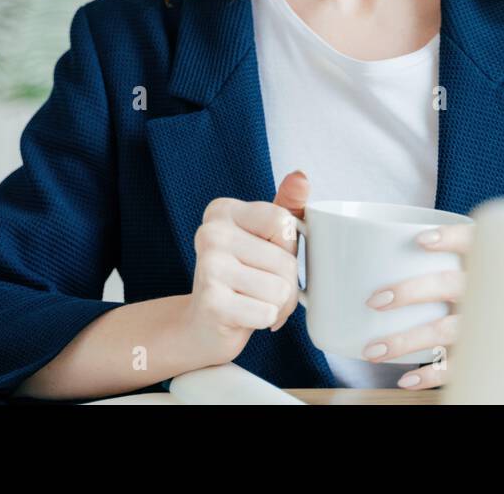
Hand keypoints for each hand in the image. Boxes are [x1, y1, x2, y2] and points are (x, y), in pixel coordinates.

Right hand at [178, 171, 309, 365]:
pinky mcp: (212, 302)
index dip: (287, 248)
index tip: (267, 257)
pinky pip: (268, 312)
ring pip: (281, 289)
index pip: (283, 222)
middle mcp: (210, 233)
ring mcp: (208, 266)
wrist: (202, 326)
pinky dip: (265, 321)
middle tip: (261, 291)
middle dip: (286, 285)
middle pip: (286, 261)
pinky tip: (244, 317)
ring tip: (253, 304)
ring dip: (277, 306)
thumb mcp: (265, 240)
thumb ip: (286, 208)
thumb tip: (300, 176)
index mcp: (222, 210)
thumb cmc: (242, 279)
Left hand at [360, 222, 473, 388]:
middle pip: (450, 286)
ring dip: (406, 341)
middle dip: (410, 292)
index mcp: (486, 260)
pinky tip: (405, 378)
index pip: (473, 241)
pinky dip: (430, 375)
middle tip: (373, 301)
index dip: (450, 238)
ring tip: (372, 350)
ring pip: (447, 331)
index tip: (419, 240)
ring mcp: (487, 324)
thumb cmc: (482, 284)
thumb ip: (437, 253)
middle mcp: (488, 291)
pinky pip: (458, 366)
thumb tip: (364, 248)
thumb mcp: (475, 262)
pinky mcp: (484, 354)